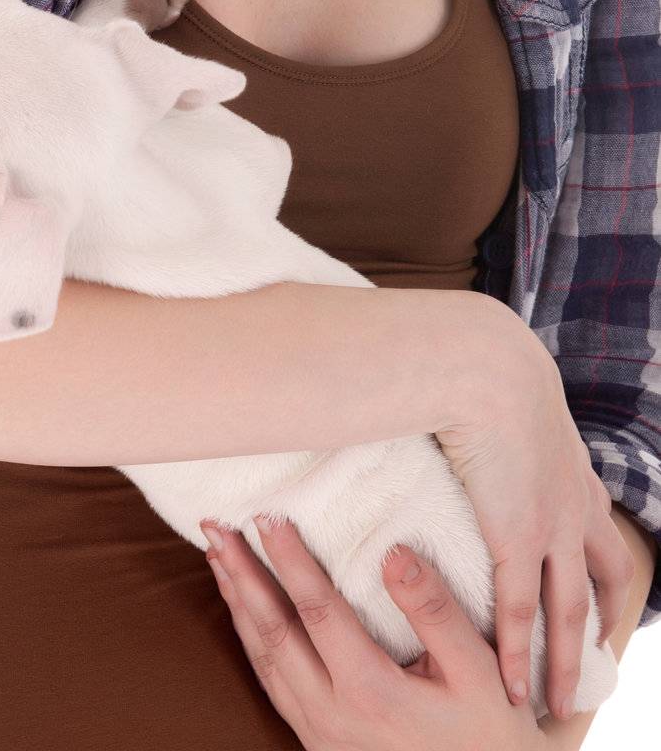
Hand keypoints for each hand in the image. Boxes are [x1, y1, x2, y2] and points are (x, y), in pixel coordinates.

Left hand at [202, 515, 545, 748]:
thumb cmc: (488, 733)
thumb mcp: (478, 671)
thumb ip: (435, 612)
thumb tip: (394, 554)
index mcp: (371, 692)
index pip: (317, 611)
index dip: (289, 560)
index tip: (267, 515)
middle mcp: (333, 715)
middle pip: (273, 632)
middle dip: (241, 574)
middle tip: (214, 526)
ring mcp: (319, 734)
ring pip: (263, 660)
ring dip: (236, 603)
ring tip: (217, 556)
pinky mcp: (318, 742)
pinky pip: (271, 684)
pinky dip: (249, 639)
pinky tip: (242, 612)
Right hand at [435, 301, 634, 717]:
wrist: (480, 360)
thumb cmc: (474, 358)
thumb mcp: (497, 388)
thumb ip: (486, 409)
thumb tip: (457, 403)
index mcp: (571, 463)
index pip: (599, 527)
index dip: (601, 564)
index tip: (598, 594)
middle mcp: (574, 499)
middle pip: (604, 576)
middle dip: (599, 623)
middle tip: (592, 661)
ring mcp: (550, 522)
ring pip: (569, 609)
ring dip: (566, 660)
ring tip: (558, 703)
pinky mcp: (517, 537)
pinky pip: (520, 610)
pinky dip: (516, 652)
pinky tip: (513, 685)